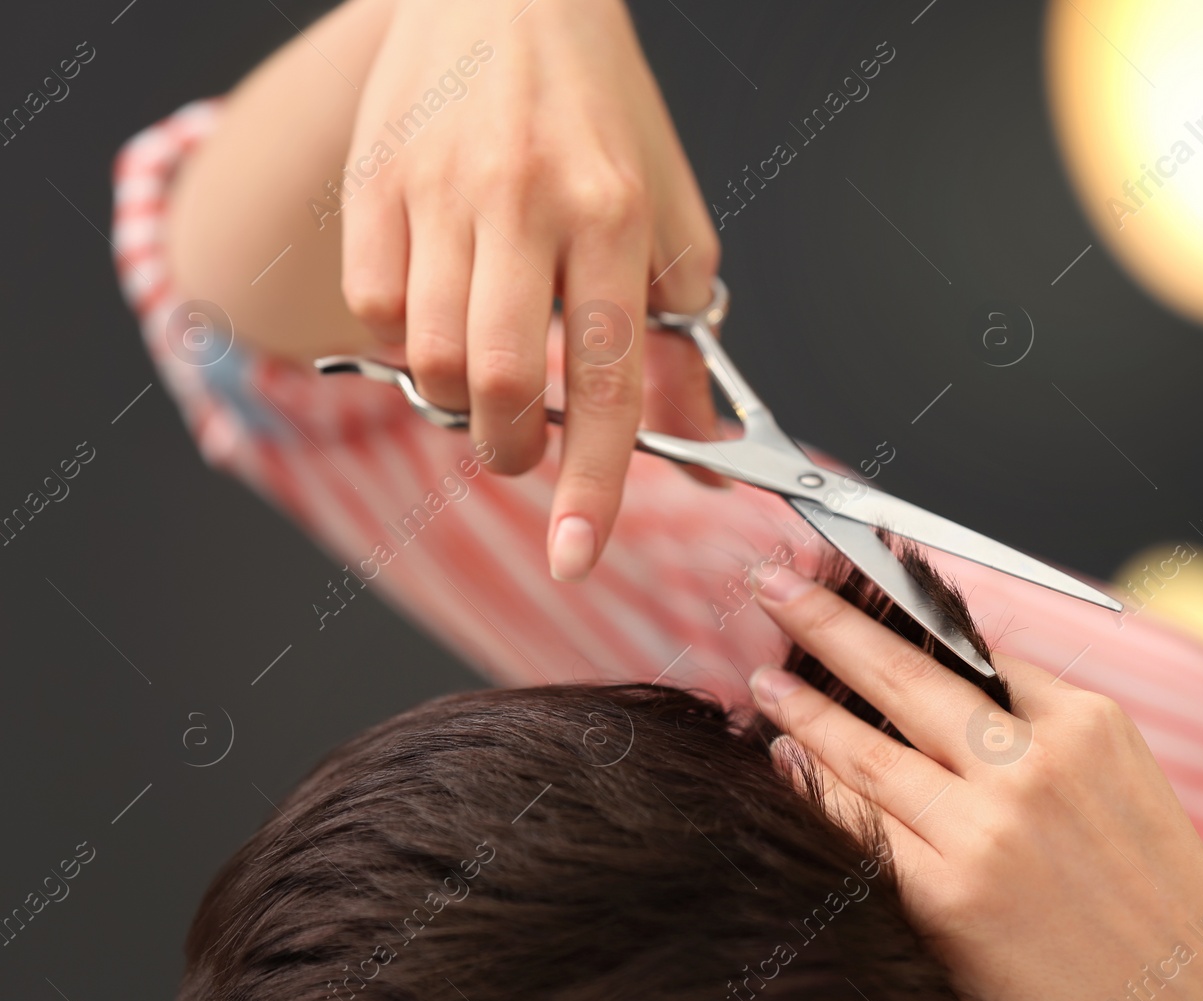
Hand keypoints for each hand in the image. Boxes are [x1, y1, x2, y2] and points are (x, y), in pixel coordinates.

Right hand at [340, 0, 722, 580]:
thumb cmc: (600, 115)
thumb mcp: (668, 221)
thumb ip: (679, 342)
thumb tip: (700, 451)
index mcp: (614, 212)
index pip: (608, 376)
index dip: (594, 481)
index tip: (575, 554)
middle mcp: (524, 200)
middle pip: (501, 382)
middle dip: (515, 450)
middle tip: (527, 446)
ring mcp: (438, 189)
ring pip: (429, 359)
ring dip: (463, 402)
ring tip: (489, 368)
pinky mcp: (372, 181)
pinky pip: (373, 311)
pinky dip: (405, 342)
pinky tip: (439, 310)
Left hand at [747, 565, 1202, 1000]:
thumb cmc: (1163, 913)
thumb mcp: (1127, 789)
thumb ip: (1045, 737)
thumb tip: (951, 692)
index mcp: (1091, 723)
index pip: (973, 650)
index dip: (901, 616)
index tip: (856, 589)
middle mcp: (1039, 762)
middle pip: (907, 672)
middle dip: (827, 620)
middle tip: (772, 585)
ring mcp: (992, 827)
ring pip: (868, 747)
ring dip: (803, 706)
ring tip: (764, 679)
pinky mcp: (953, 897)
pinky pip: (860, 826)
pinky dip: (814, 786)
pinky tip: (785, 761)